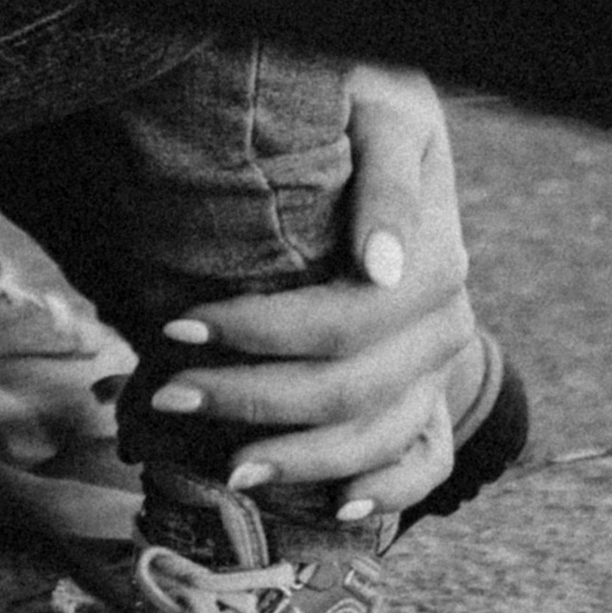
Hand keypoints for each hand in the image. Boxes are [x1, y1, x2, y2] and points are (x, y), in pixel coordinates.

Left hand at [144, 68, 478, 519]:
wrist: (396, 126)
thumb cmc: (373, 105)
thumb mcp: (385, 113)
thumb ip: (387, 181)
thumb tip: (383, 268)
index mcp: (436, 258)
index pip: (341, 320)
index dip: (256, 333)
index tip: (179, 328)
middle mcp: (444, 323)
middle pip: (348, 388)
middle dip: (251, 399)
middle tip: (168, 392)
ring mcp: (441, 366)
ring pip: (380, 438)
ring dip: (300, 460)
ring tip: (226, 467)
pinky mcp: (433, 392)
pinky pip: (425, 462)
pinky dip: (386, 492)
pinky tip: (336, 507)